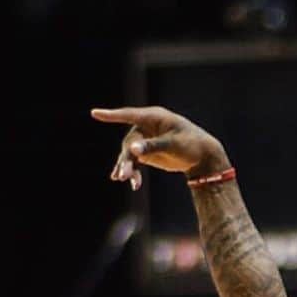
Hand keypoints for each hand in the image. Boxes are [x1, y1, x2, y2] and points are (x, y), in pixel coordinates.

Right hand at [90, 105, 227, 191]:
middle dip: (125, 159)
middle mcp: (146, 127)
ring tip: (124, 180)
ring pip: (129, 154)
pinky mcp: (146, 153)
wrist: (202, 156)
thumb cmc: (191, 144)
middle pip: (129, 143)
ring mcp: (145, 140)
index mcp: (154, 118)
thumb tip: (132, 149)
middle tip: (121, 175)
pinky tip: (130, 182)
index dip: (111, 115)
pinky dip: (131, 171)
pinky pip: (134, 162)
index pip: (129, 115)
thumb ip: (153, 146)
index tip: (95, 113)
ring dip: (126, 167)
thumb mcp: (173, 145)